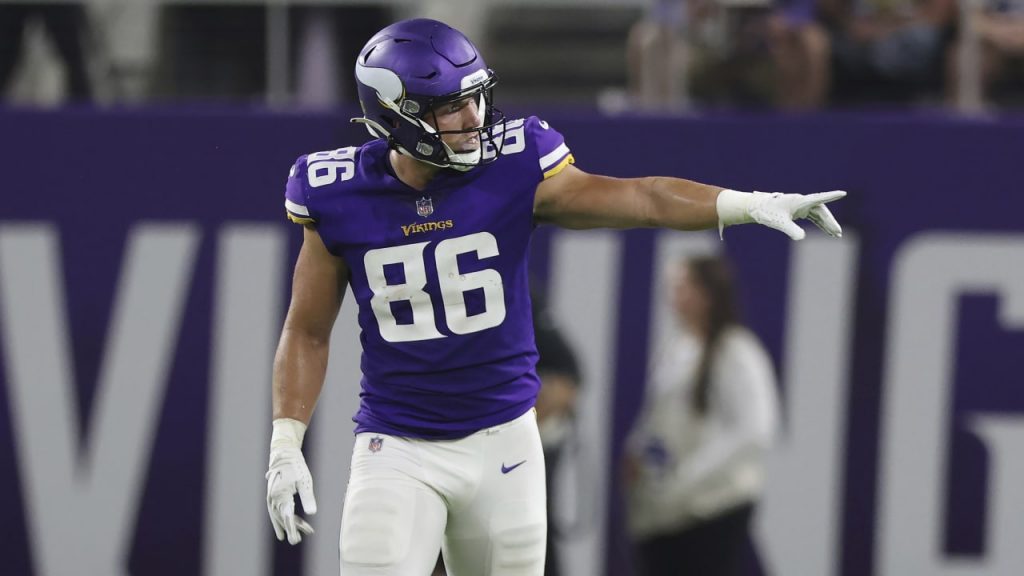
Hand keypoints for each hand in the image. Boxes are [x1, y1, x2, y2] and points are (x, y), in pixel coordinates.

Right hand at [266, 419, 316, 544]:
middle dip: (291, 529)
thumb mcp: (305, 481)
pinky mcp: (273, 497)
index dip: (292, 528)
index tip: (296, 539)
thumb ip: (308, 498)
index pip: (287, 516)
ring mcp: (271, 498)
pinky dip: (279, 522)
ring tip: (294, 538)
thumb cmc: (296, 467)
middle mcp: (273, 498)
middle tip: (298, 540)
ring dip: (287, 526)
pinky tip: (281, 532)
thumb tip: (312, 513)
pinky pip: (275, 513)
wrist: (284, 454)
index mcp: (281, 495)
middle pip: (283, 518)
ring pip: (278, 516)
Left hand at [717, 189, 845, 239]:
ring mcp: (801, 206)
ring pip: (818, 215)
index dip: (831, 196)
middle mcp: (802, 202)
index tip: (842, 193)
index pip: (818, 199)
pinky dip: (820, 224)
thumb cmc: (767, 213)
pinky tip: (827, 232)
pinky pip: (813, 217)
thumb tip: (802, 238)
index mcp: (799, 201)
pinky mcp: (798, 211)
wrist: (756, 209)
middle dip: (830, 222)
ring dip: (827, 224)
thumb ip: (791, 230)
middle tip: (838, 233)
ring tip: (836, 235)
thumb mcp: (779, 223)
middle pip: (821, 211)